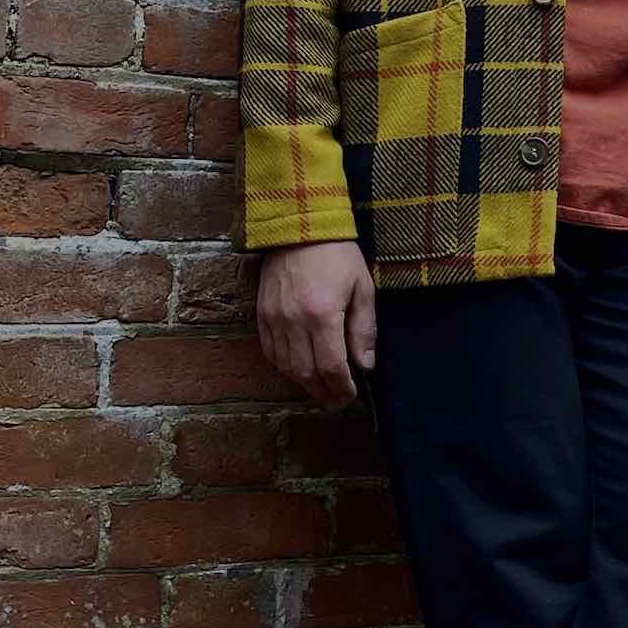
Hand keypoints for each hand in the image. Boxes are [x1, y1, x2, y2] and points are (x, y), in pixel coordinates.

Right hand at [256, 239, 376, 408]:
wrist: (299, 225)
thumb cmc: (337, 254)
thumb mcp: (362, 287)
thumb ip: (364, 329)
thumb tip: (366, 364)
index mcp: (323, 314)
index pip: (331, 366)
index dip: (342, 387)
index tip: (351, 395)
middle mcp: (294, 321)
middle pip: (306, 373)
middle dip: (323, 393)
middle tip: (337, 402)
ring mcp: (274, 318)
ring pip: (286, 367)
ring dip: (304, 384)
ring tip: (321, 391)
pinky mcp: (262, 314)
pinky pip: (270, 352)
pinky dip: (285, 367)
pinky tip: (299, 371)